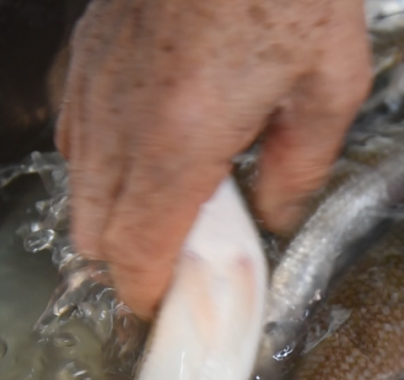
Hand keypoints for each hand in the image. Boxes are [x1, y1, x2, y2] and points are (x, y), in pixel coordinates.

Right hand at [57, 0, 370, 317]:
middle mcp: (121, 116)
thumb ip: (299, 168)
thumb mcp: (330, 88)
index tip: (166, 305)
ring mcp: (96, 79)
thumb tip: (274, 214)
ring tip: (176, 205)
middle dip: (129, 259)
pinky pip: (74, 126)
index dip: (147, 292)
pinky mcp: (90, 49)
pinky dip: (100, 157)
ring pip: (75, 179)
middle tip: (183, 259)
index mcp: (182, 138)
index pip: (137, 249)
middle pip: (91, 227)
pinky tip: (149, 148)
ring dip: (116, 209)